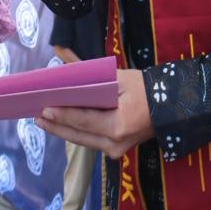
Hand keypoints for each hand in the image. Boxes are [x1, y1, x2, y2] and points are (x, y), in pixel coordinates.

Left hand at [36, 68, 154, 158]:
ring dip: (63, 130)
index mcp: (119, 126)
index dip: (62, 116)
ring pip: (82, 140)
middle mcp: (116, 143)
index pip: (83, 121)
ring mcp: (116, 150)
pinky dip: (76, 132)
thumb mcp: (119, 77)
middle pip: (78, 135)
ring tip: (44, 120)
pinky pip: (90, 141)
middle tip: (36, 117)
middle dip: (56, 126)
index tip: (43, 111)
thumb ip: (89, 72)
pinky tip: (61, 124)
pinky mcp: (116, 150)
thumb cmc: (147, 89)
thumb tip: (63, 59)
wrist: (174, 107)